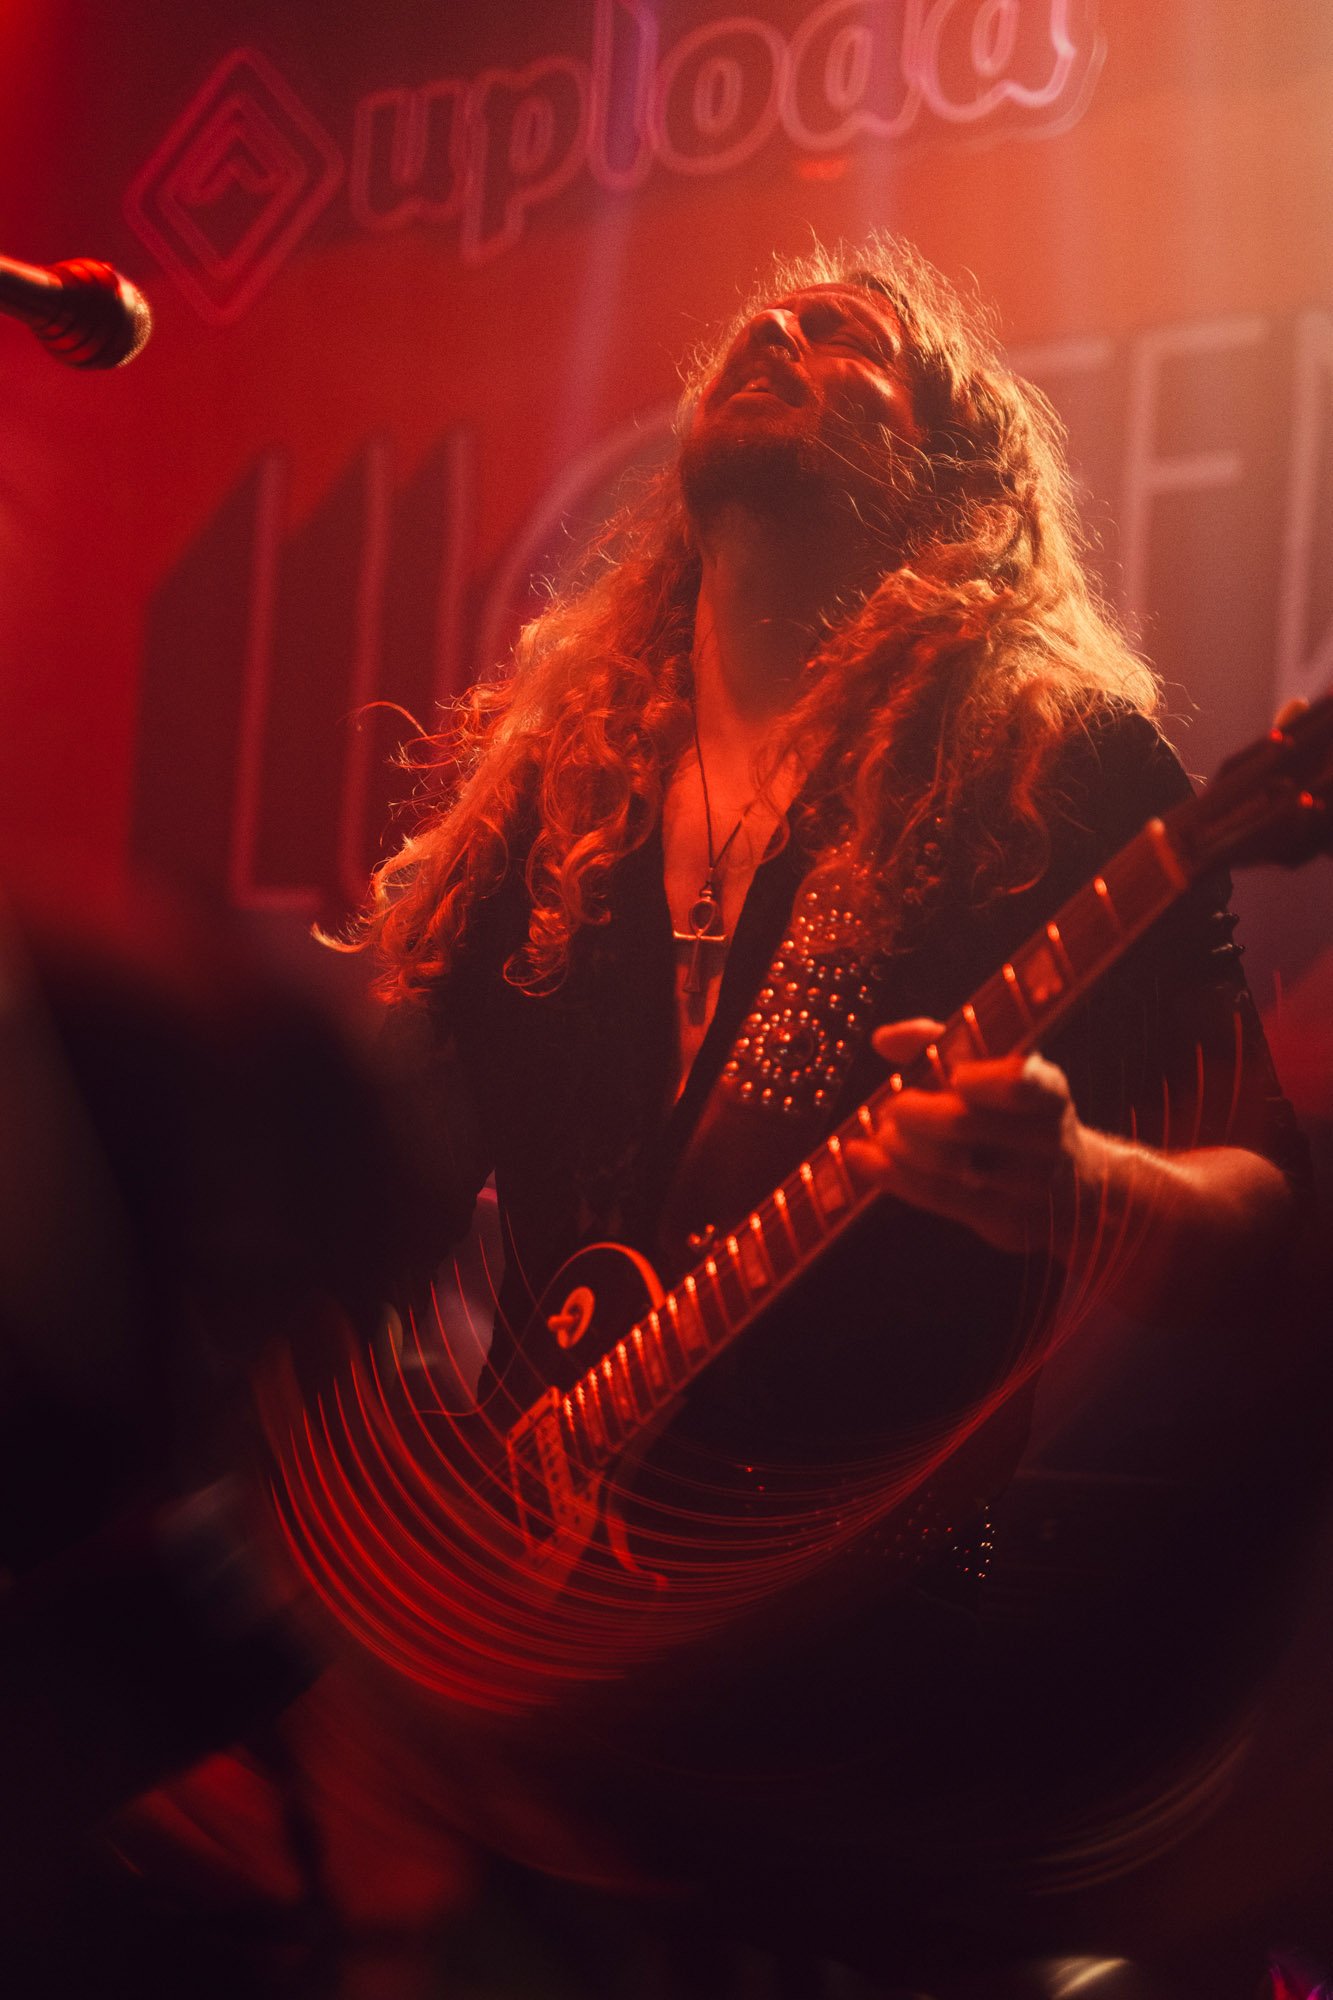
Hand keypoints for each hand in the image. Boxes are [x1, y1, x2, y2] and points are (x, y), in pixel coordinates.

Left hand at [846, 1017, 1088, 1254]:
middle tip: (893, 1107)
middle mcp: (1046, 1141)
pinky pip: (935, 1196)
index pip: (1020, 1085)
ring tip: (882, 1134)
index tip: (956, 1076)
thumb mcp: (999, 1071)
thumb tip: (884, 1040)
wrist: (1076, 1187)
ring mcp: (1027, 1188)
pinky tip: (862, 1157)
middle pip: (964, 1125)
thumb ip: (942, 1044)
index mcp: (1049, 1093)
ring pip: (945, 1165)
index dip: (983, 1081)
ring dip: (898, 1146)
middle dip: (914, 1113)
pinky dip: (890, 1174)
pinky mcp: (1004, 1222)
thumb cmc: (1018, 1114)